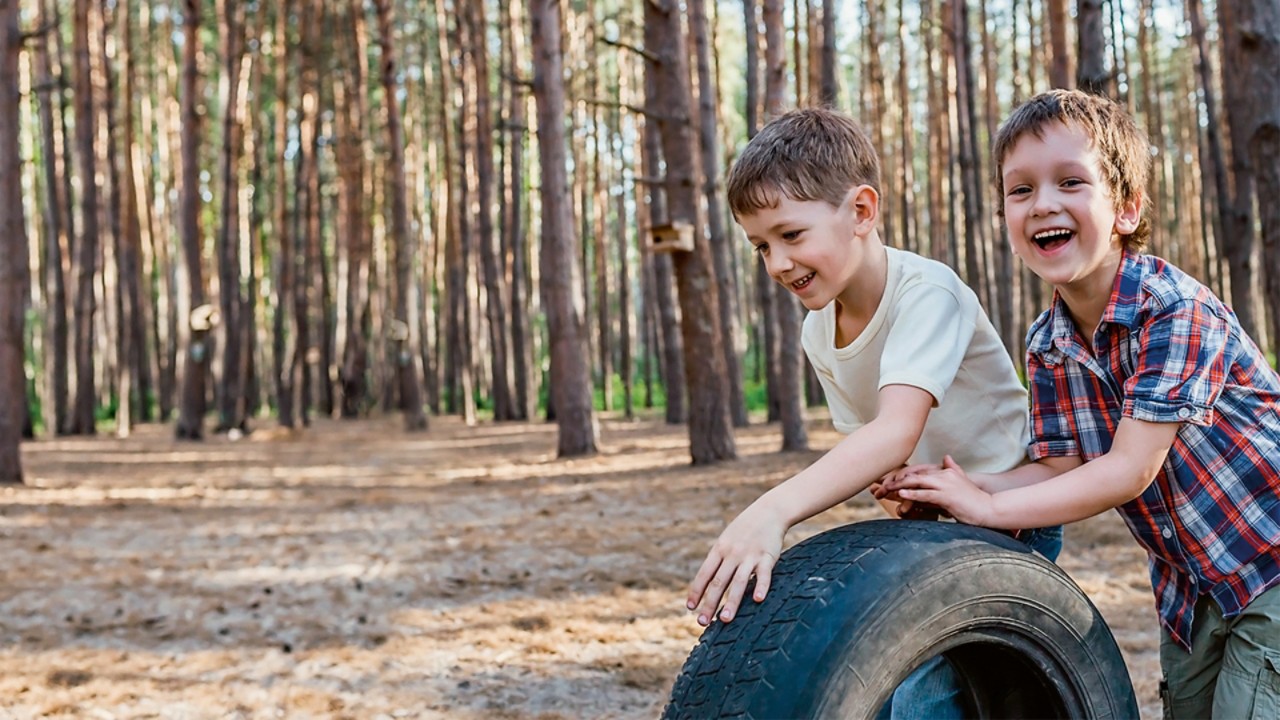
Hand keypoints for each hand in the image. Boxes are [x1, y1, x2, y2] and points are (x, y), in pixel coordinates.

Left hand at [686, 502, 785, 625]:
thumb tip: (707, 583)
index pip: (704, 574)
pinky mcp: (767, 556)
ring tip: (725, 619)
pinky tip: (757, 599)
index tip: (690, 608)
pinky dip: (761, 586)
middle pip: (718, 582)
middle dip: (710, 603)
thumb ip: (718, 560)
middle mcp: (732, 554)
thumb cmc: (745, 529)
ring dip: (732, 602)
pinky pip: (764, 574)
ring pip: (739, 582)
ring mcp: (750, 555)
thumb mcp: (727, 540)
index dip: (696, 591)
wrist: (769, 511)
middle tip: (702, 622)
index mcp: (719, 549)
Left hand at [882, 455, 992, 525]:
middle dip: (896, 479)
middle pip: (915, 475)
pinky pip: (927, 494)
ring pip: (918, 482)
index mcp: (945, 472)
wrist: (990, 509)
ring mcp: (946, 484)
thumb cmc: (975, 500)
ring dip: (900, 486)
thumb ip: (953, 469)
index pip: (919, 471)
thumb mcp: (962, 481)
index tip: (888, 479)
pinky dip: (914, 493)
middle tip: (881, 484)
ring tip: (885, 489)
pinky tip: (902, 494)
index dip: (903, 475)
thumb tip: (946, 457)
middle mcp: (944, 475)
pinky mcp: (948, 496)